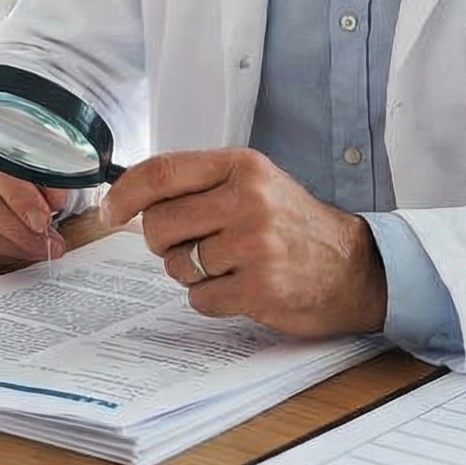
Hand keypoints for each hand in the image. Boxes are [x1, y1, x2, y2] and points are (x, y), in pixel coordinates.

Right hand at [0, 139, 69, 264]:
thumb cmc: (7, 162)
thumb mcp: (30, 159)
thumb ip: (44, 176)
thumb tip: (57, 200)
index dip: (21, 199)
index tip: (43, 220)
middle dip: (20, 231)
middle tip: (46, 243)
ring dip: (10, 246)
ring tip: (34, 248)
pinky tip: (11, 250)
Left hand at [102, 148, 386, 336]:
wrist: (354, 267)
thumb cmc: (292, 224)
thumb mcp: (254, 183)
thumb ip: (199, 184)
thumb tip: (127, 197)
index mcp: (241, 166)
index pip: (161, 171)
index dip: (125, 193)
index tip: (111, 211)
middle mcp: (248, 200)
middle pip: (159, 224)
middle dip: (163, 242)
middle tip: (192, 245)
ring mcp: (254, 245)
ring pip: (176, 265)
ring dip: (192, 273)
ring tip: (229, 265)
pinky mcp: (259, 288)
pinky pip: (199, 298)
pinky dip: (212, 298)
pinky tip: (241, 287)